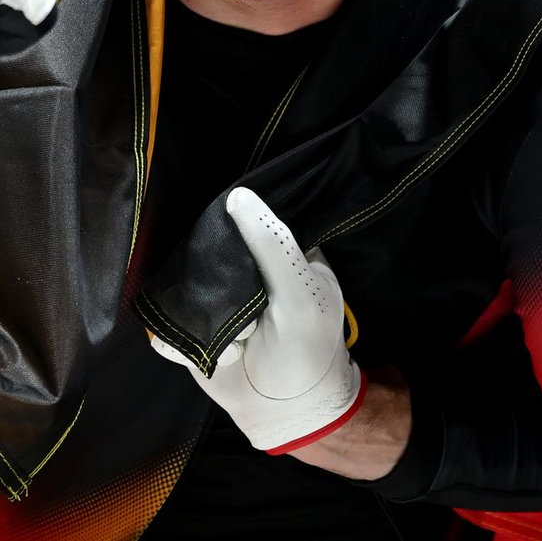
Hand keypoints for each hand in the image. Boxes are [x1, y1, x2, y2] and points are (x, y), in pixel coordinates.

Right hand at [151, 187, 365, 453]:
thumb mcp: (298, 290)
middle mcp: (244, 276)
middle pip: (208, 255)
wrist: (287, 412)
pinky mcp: (191, 339)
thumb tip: (238, 196)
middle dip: (213, 277)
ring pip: (182, 293)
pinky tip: (223, 357)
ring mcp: (214, 307)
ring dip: (207, 319)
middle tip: (241, 304)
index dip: (236, 223)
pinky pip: (168, 332)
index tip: (229, 227)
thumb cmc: (306, 345)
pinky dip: (187, 345)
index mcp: (279, 255)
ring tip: (240, 338)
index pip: (249, 222)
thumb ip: (272, 245)